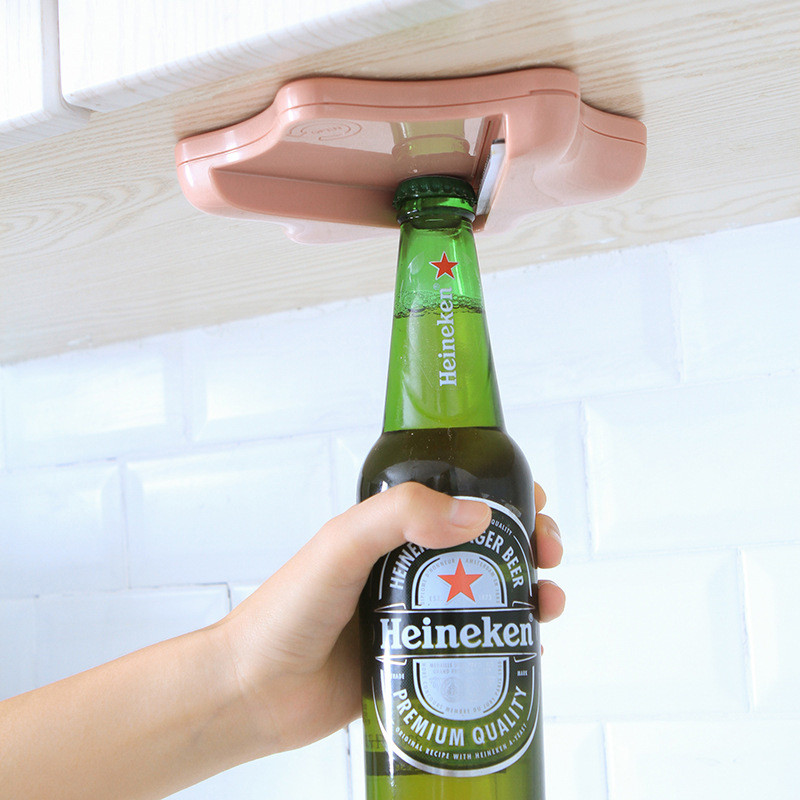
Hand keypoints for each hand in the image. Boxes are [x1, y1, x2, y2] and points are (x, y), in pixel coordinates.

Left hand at [219, 482, 564, 755]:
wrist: (256, 694)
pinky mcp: (420, 658)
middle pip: (484, 545)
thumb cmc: (285, 614)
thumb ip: (399, 516)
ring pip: (489, 594)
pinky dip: (510, 640)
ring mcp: (416, 613)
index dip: (502, 495)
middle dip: (527, 543)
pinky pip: (475, 643)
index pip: (456, 497)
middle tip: (547, 553)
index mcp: (390, 529)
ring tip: (548, 600)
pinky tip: (530, 645)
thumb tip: (474, 514)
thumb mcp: (339, 545)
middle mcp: (408, 566)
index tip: (533, 504)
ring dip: (529, 591)